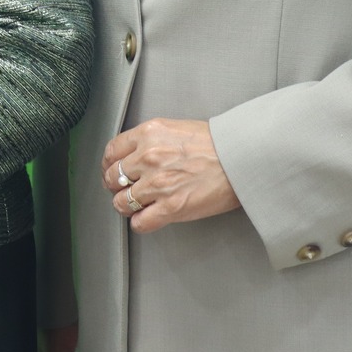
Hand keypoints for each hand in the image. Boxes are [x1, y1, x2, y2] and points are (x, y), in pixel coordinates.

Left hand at [102, 118, 239, 234]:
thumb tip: (135, 154)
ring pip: (121, 202)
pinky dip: (140, 223)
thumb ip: (151, 140)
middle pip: (111, 178)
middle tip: (124, 189)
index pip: (112, 152)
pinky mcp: (171, 207)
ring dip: (126, 205)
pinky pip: (140, 222)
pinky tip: (149, 217)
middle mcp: (148, 157)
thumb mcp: (176, 128)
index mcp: (148, 134)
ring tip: (137, 205)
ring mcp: (158, 184)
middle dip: (115, 186)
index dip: (109, 164)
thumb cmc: (217, 144)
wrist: (241, 158)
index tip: (112, 170)